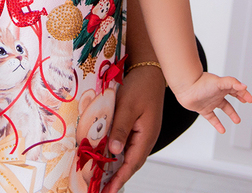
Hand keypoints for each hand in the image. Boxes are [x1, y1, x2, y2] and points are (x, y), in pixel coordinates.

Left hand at [101, 65, 164, 192]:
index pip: (132, 163)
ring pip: (129, 155)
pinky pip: (127, 145)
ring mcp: (143, 133)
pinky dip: (117, 154)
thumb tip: (113, 151)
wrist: (149, 70)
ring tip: (102, 179)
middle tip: (102, 190)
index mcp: (147, 135)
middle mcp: (146, 138)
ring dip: (117, 167)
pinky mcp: (138, 127)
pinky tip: (107, 157)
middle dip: (117, 178)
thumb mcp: (128, 107)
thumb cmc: (140, 86)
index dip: (120, 178)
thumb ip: (120, 129)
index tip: (109, 190)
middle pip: (131, 163)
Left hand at [171, 72, 251, 133]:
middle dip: (240, 98)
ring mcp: (210, 101)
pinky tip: (222, 130)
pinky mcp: (203, 109)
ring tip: (238, 121)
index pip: (236, 88)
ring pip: (224, 108)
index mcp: (222, 86)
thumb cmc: (200, 82)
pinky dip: (218, 124)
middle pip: (231, 96)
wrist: (185, 87)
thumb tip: (244, 86)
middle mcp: (217, 93)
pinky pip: (212, 118)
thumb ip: (232, 83)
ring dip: (231, 114)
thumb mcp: (219, 82)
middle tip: (246, 102)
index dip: (244, 93)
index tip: (250, 100)